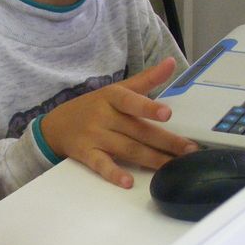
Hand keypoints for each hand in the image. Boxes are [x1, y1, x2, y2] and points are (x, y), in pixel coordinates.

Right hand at [40, 57, 196, 187]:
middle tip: (189, 151)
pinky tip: (128, 182)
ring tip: (172, 167)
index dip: (149, 107)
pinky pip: (101, 165)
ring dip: (151, 159)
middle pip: (138, 130)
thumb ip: (146, 79)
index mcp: (112, 97)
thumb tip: (171, 62)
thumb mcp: (116, 89)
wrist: (55, 126)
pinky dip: (114, 173)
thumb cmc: (93, 107)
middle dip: (165, 141)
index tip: (167, 114)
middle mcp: (103, 116)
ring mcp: (94, 136)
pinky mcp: (86, 154)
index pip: (131, 101)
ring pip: (127, 149)